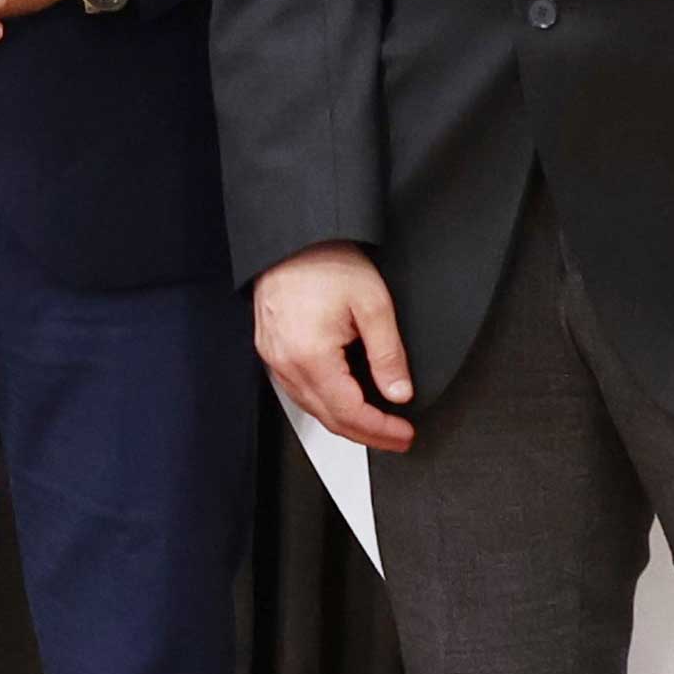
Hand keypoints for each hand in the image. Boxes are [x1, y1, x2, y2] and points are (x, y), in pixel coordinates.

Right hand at [254, 241, 411, 451]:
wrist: (293, 237)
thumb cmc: (326, 261)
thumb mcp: (373, 304)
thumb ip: (388, 354)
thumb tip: (399, 392)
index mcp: (311, 355)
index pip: (350, 413)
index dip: (381, 430)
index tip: (404, 433)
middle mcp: (286, 363)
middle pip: (329, 419)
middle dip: (367, 434)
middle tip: (396, 436)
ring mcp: (273, 358)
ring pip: (311, 409)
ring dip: (345, 422)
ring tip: (375, 424)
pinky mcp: (269, 350)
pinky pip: (297, 391)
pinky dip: (324, 404)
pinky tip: (342, 401)